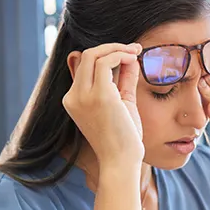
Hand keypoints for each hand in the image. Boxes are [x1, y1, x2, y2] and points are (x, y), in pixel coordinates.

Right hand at [62, 43, 143, 167]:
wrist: (121, 162)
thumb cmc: (123, 139)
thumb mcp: (121, 103)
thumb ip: (122, 80)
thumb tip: (130, 58)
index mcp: (74, 100)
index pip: (85, 66)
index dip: (106, 55)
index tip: (128, 54)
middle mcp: (73, 96)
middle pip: (87, 56)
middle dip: (112, 47)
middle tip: (134, 49)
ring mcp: (83, 96)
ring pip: (94, 55)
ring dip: (118, 49)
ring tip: (136, 52)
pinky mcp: (98, 96)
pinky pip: (105, 62)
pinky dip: (120, 55)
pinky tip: (134, 59)